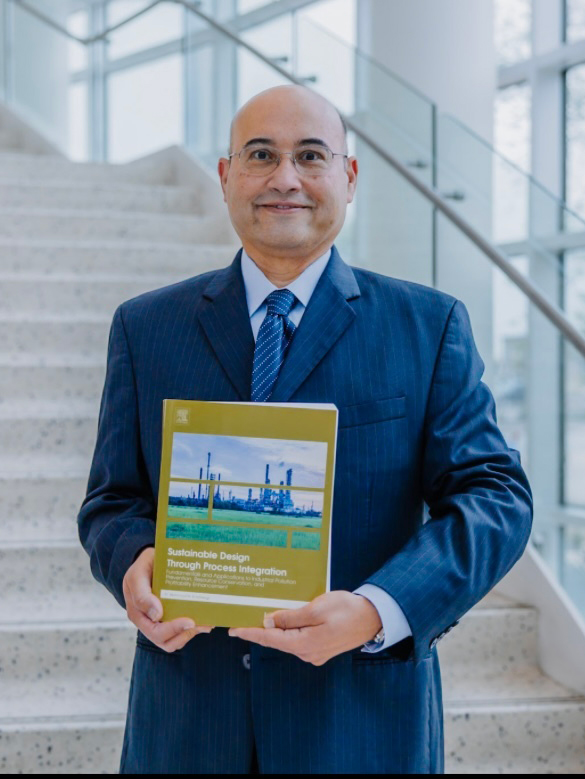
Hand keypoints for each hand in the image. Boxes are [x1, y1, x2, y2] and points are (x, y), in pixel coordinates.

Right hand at [122, 546, 212, 652]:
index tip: (190, 621)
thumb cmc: (144, 565)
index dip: (173, 629)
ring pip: (172, 641)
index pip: (154, 630)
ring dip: (189, 634)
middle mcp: (145, 620)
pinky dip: (191, 630)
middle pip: (164, 640)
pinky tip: (203, 621)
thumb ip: (142, 593)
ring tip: (205, 624)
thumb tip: (156, 616)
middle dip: (183, 633)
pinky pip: (178, 634)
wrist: (151, 560)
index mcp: (136, 610)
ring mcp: (156, 621)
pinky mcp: (167, 620)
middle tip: (202, 623)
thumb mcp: (138, 573)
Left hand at [228, 590, 381, 665]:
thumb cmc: (347, 609)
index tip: (233, 629)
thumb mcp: (317, 608)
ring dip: (276, 628)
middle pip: (277, 640)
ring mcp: (314, 653)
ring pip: (288, 640)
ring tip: (261, 615)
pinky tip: (284, 619)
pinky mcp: (320, 649)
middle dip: (260, 629)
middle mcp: (307, 653)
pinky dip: (289, 629)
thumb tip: (269, 622)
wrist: (373, 618)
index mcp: (305, 644)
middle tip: (243, 618)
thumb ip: (291, 617)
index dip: (250, 632)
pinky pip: (298, 639)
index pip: (270, 638)